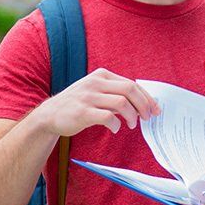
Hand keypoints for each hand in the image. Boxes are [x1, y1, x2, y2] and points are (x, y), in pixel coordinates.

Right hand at [34, 68, 160, 136]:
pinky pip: (108, 117)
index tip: (155, 109)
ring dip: (132, 116)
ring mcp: (88, 97)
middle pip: (130, 90)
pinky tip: (116, 128)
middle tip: (147, 118)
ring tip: (132, 125)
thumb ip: (115, 93)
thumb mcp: (95, 90)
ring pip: (121, 102)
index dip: (146, 97)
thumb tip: (142, 103)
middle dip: (144, 105)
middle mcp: (95, 83)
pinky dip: (116, 124)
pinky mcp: (83, 112)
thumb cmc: (77, 104)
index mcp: (102, 75)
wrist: (49, 115)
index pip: (131, 84)